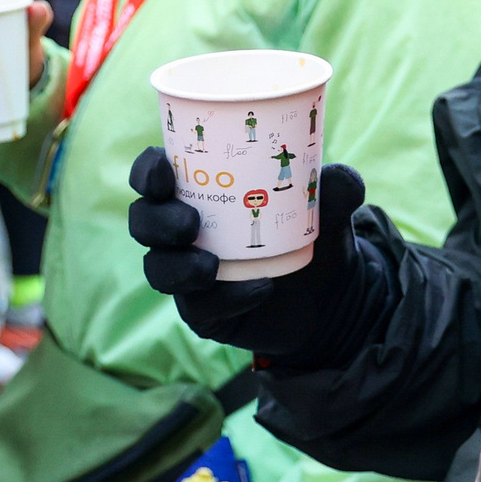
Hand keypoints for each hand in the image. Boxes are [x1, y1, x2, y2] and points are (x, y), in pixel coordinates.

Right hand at [129, 150, 379, 365]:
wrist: (335, 296)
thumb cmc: (315, 235)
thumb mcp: (331, 208)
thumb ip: (336, 187)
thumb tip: (333, 178)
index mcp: (204, 191)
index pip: (155, 175)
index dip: (148, 170)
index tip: (163, 169)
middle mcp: (185, 231)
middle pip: (143, 221)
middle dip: (156, 220)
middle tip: (190, 222)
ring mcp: (190, 273)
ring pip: (159, 268)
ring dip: (178, 266)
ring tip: (210, 267)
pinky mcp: (205, 312)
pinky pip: (198, 308)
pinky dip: (227, 298)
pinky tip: (260, 289)